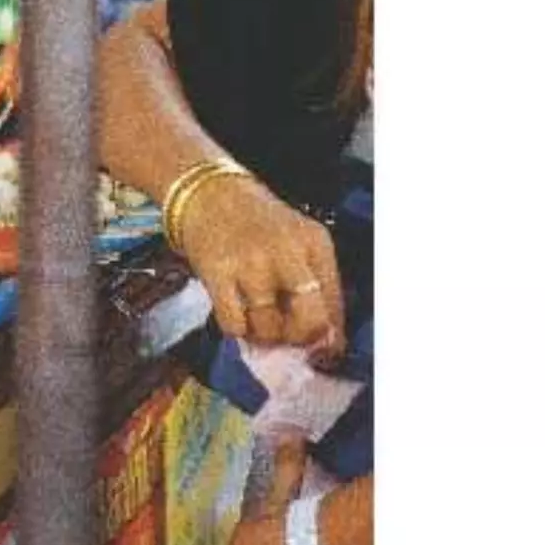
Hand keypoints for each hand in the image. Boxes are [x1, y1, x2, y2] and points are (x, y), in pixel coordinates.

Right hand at [178, 174, 345, 358]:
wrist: (209, 193)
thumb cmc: (256, 224)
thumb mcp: (296, 244)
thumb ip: (314, 286)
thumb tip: (325, 342)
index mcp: (314, 243)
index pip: (335, 304)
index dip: (330, 336)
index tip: (322, 351)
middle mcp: (287, 252)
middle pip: (309, 320)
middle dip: (299, 339)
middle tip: (288, 337)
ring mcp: (251, 263)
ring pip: (269, 327)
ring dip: (265, 336)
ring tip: (258, 323)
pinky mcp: (218, 273)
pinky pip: (234, 323)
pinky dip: (237, 330)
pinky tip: (237, 316)